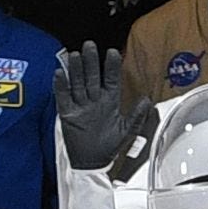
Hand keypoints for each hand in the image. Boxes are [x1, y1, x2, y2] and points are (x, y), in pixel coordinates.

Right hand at [55, 44, 135, 171]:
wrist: (92, 163)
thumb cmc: (108, 147)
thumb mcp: (127, 131)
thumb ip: (137, 116)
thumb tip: (147, 100)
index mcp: (110, 102)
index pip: (110, 79)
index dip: (111, 66)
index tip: (112, 52)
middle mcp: (94, 100)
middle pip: (91, 77)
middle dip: (90, 62)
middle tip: (89, 45)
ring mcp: (80, 106)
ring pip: (77, 83)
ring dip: (75, 70)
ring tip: (75, 55)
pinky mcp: (67, 114)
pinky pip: (63, 98)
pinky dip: (61, 86)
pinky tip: (60, 74)